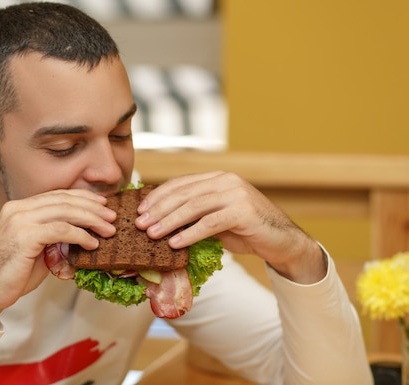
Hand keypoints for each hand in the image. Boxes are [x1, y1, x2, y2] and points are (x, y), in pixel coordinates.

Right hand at [0, 189, 115, 323]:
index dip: (82, 198)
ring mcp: (19, 220)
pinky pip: (61, 230)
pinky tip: (92, 244)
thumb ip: (55, 237)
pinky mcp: (24, 235)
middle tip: (111, 216)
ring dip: (91, 220)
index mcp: (18, 208)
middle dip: (92, 207)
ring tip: (108, 230)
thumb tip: (83, 233)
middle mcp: (17, 208)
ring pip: (65, 211)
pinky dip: (81, 235)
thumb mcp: (37, 250)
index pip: (56, 196)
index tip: (102, 204)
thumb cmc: (12, 275)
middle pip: (63, 200)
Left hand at [134, 172, 326, 283]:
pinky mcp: (243, 212)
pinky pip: (210, 223)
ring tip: (152, 234)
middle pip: (184, 194)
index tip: (140, 209)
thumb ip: (194, 214)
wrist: (283, 242)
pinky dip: (189, 234)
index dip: (158, 196)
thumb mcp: (216, 218)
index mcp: (217, 178)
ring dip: (169, 222)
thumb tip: (159, 221)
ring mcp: (236, 194)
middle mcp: (226, 181)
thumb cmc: (246, 231)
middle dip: (159, 209)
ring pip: (194, 207)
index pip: (180, 183)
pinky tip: (175, 244)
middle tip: (140, 224)